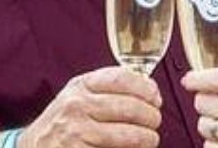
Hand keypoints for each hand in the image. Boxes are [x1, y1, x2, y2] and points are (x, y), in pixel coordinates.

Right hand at [20, 66, 162, 147]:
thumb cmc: (62, 122)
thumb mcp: (77, 95)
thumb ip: (107, 88)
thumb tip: (150, 91)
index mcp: (80, 86)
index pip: (121, 78)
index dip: (145, 87)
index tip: (155, 97)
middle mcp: (76, 105)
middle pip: (129, 106)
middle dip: (150, 116)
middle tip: (155, 121)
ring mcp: (76, 132)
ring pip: (127, 134)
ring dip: (146, 138)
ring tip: (150, 139)